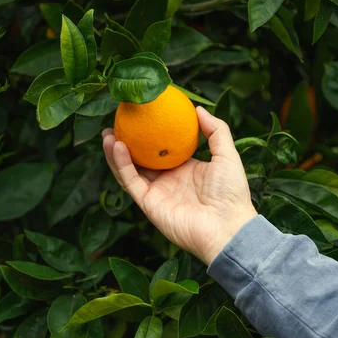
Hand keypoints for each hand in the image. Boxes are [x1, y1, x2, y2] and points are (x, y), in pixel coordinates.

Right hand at [102, 106, 256, 264]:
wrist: (227, 227)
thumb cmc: (231, 193)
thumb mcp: (227, 154)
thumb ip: (216, 131)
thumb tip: (198, 109)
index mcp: (184, 169)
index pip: (162, 149)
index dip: (150, 134)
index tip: (140, 116)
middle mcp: (167, 180)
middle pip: (140, 158)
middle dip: (125, 142)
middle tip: (114, 123)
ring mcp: (156, 192)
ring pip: (129, 170)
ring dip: (115, 153)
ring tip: (106, 134)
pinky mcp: (148, 204)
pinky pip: (131, 181)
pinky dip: (121, 165)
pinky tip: (116, 146)